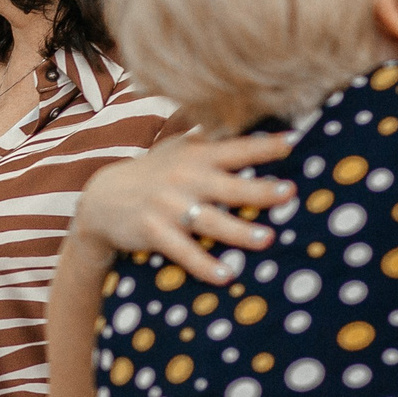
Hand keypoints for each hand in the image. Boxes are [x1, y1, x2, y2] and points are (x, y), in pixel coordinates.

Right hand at [73, 131, 295, 283]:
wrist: (103, 199)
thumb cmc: (154, 173)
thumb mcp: (179, 149)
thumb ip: (212, 139)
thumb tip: (251, 120)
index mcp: (197, 156)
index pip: (235, 148)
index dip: (264, 145)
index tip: (294, 142)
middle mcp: (185, 178)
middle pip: (228, 185)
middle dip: (259, 189)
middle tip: (289, 193)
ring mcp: (168, 206)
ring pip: (210, 220)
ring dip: (239, 231)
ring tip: (267, 239)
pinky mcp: (154, 231)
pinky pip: (183, 251)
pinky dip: (204, 265)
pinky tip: (226, 276)